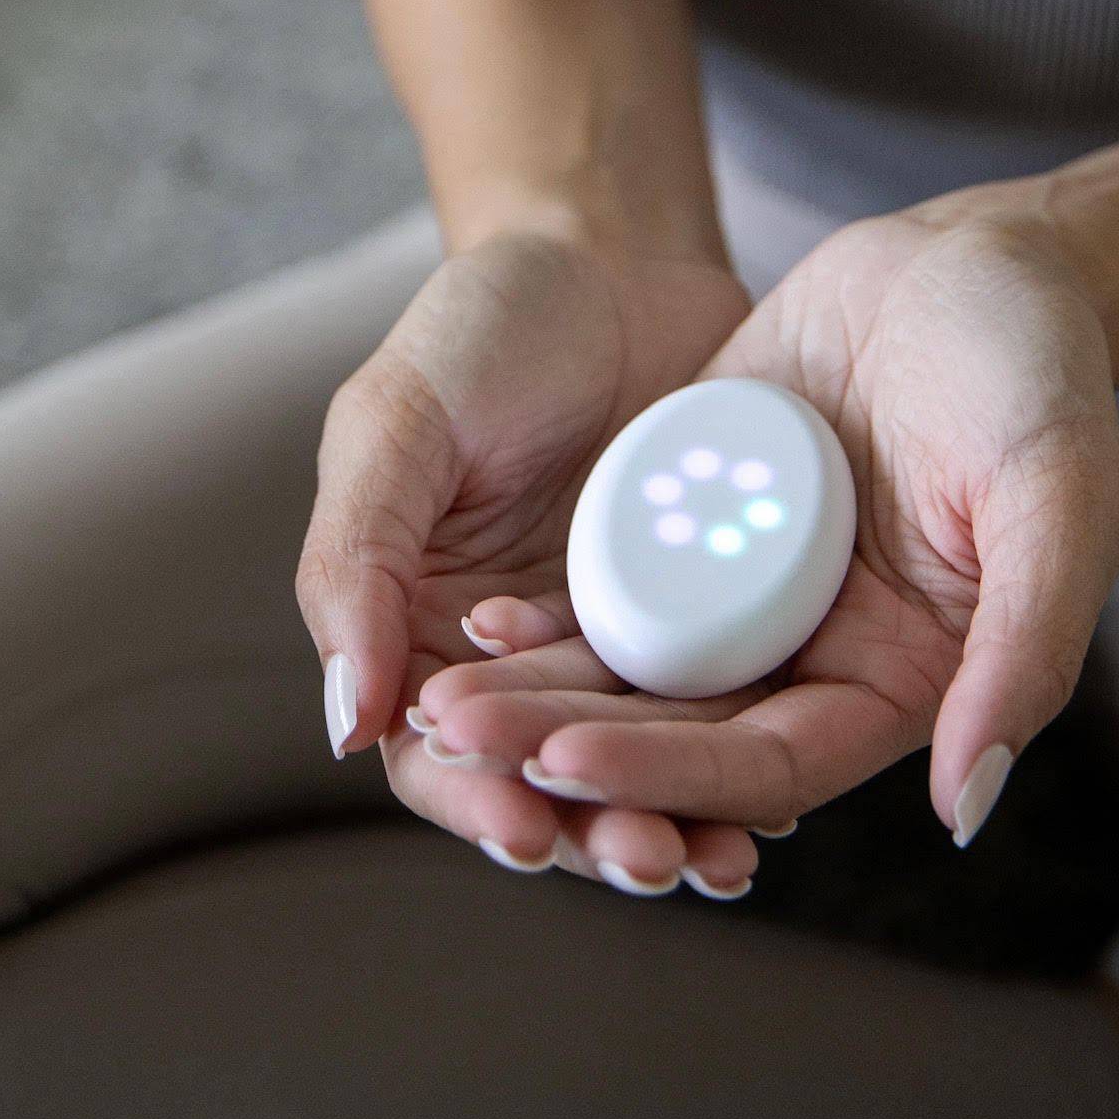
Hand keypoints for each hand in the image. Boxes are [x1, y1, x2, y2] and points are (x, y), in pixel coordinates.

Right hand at [295, 225, 759, 889]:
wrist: (613, 256)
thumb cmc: (481, 327)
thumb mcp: (394, 424)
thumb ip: (355, 566)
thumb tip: (345, 725)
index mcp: (411, 623)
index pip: (430, 751)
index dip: (472, 801)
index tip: (527, 836)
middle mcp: (505, 657)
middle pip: (538, 781)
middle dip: (589, 833)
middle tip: (650, 862)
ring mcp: (606, 645)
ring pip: (629, 767)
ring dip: (668, 820)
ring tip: (718, 861)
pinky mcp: (695, 621)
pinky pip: (710, 709)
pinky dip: (735, 758)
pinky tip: (774, 796)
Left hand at [415, 194, 1118, 848]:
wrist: (970, 257)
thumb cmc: (1038, 370)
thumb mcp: (1060, 497)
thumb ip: (1029, 650)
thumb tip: (969, 807)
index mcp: (896, 680)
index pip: (768, 762)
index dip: (668, 774)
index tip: (562, 765)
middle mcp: (811, 655)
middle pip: (677, 734)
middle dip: (566, 744)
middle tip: (457, 738)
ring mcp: (746, 595)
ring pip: (630, 676)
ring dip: (537, 696)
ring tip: (438, 702)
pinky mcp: (696, 531)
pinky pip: (614, 592)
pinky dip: (548, 619)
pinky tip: (473, 622)